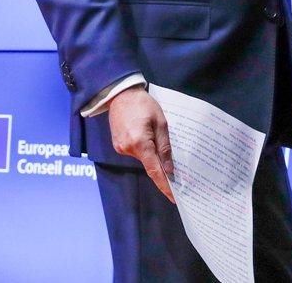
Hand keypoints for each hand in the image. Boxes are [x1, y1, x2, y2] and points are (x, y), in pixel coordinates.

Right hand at [108, 85, 175, 202]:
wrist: (121, 94)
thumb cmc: (144, 105)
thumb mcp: (161, 122)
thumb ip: (165, 147)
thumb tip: (169, 169)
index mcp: (141, 143)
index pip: (155, 171)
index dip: (165, 185)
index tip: (174, 197)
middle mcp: (128, 149)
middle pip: (149, 164)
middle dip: (161, 165)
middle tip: (173, 161)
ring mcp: (121, 148)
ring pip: (142, 157)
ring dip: (151, 152)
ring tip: (154, 135)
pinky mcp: (117, 145)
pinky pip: (135, 152)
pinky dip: (143, 148)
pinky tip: (144, 134)